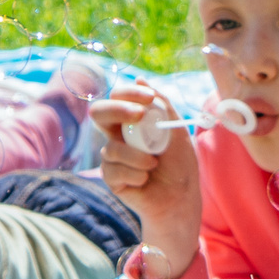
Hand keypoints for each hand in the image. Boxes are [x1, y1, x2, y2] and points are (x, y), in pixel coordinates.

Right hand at [90, 82, 202, 271]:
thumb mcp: (176, 131)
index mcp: (132, 122)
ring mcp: (112, 157)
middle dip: (117, 110)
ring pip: (111, 148)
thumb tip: (140, 79)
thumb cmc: (180, 165)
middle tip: (138, 116)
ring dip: (137, 156)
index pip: (118, 98)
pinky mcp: (111, 177)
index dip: (128, 93)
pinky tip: (145, 180)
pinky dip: (134, 174)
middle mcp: (118, 136)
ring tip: (154, 165)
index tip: (149, 98)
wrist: (180, 199)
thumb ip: (162, 105)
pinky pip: (113, 170)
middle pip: (98, 113)